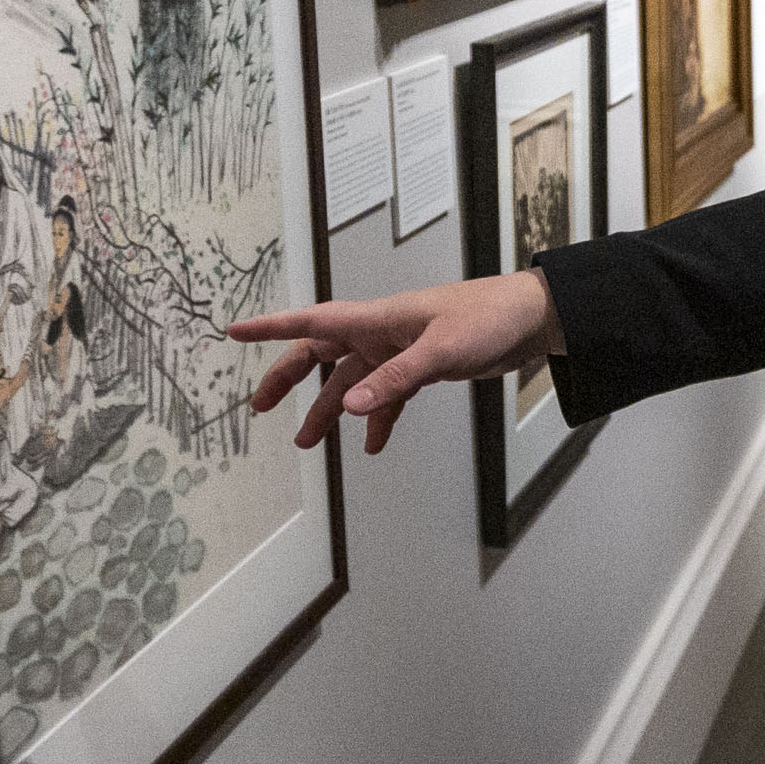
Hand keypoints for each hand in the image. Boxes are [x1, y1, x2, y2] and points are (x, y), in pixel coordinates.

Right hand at [229, 270, 565, 454]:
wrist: (530, 319)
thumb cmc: (487, 319)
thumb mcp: (439, 352)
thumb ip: (393, 382)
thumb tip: (347, 409)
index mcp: (377, 319)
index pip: (312, 322)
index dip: (271, 328)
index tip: (234, 332)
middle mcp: (381, 333)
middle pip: (321, 355)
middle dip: (289, 379)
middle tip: (260, 407)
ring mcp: (399, 351)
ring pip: (352, 383)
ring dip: (331, 410)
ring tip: (308, 443)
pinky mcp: (421, 367)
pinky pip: (387, 396)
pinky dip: (377, 418)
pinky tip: (373, 444)